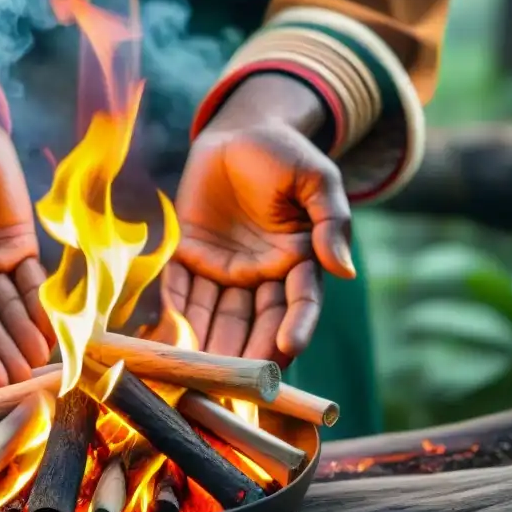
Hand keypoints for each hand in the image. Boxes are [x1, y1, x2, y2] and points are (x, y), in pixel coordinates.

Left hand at [165, 73, 355, 365]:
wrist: (237, 130)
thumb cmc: (283, 151)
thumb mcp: (316, 178)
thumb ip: (331, 221)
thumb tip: (345, 270)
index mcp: (297, 260)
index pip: (298, 303)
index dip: (294, 328)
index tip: (286, 350)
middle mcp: (260, 274)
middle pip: (254, 321)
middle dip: (244, 352)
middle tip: (234, 381)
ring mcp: (224, 269)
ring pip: (216, 314)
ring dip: (206, 344)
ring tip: (196, 374)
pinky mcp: (190, 256)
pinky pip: (180, 287)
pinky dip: (173, 311)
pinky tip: (166, 336)